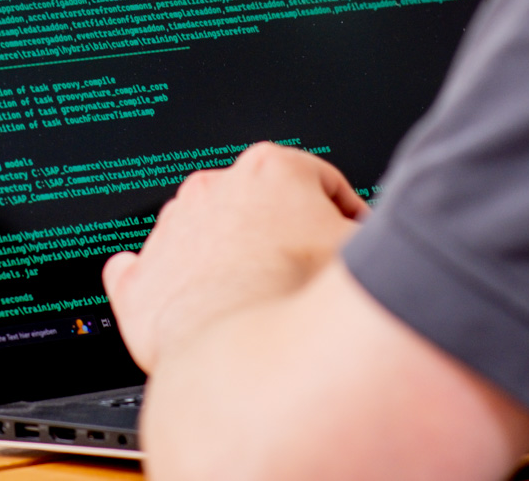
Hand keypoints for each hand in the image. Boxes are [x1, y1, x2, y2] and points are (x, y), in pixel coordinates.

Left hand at [104, 142, 368, 373]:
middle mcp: (212, 188)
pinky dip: (166, 283)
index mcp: (270, 169)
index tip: (348, 244)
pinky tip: (187, 299)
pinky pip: (144, 269)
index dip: (342, 218)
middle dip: (282, 237)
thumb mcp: (369, 253)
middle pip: (260, 207)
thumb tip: (390, 238)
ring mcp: (170, 231)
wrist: (245, 360)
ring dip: (229, 261)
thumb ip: (377, 235)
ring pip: (206, 236)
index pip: (319, 182)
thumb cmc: (301, 303)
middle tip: (304, 276)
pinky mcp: (139, 279)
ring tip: (257, 301)